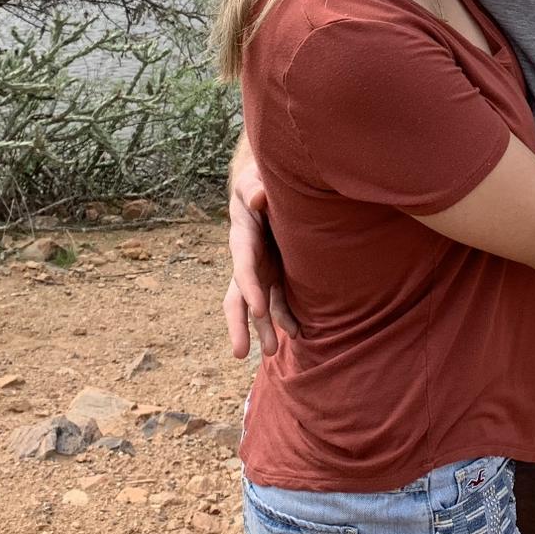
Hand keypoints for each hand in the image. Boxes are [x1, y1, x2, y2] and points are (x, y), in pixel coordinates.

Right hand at [225, 157, 300, 360]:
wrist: (266, 186)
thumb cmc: (259, 180)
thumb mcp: (253, 180)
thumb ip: (254, 187)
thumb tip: (260, 198)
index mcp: (242, 238)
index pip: (243, 268)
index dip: (250, 288)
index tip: (259, 310)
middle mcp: (248, 260)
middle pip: (238, 297)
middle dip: (239, 325)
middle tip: (240, 354)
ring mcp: (261, 269)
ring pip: (258, 305)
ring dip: (264, 329)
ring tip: (273, 353)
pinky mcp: (275, 272)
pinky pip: (278, 299)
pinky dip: (285, 316)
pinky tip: (296, 332)